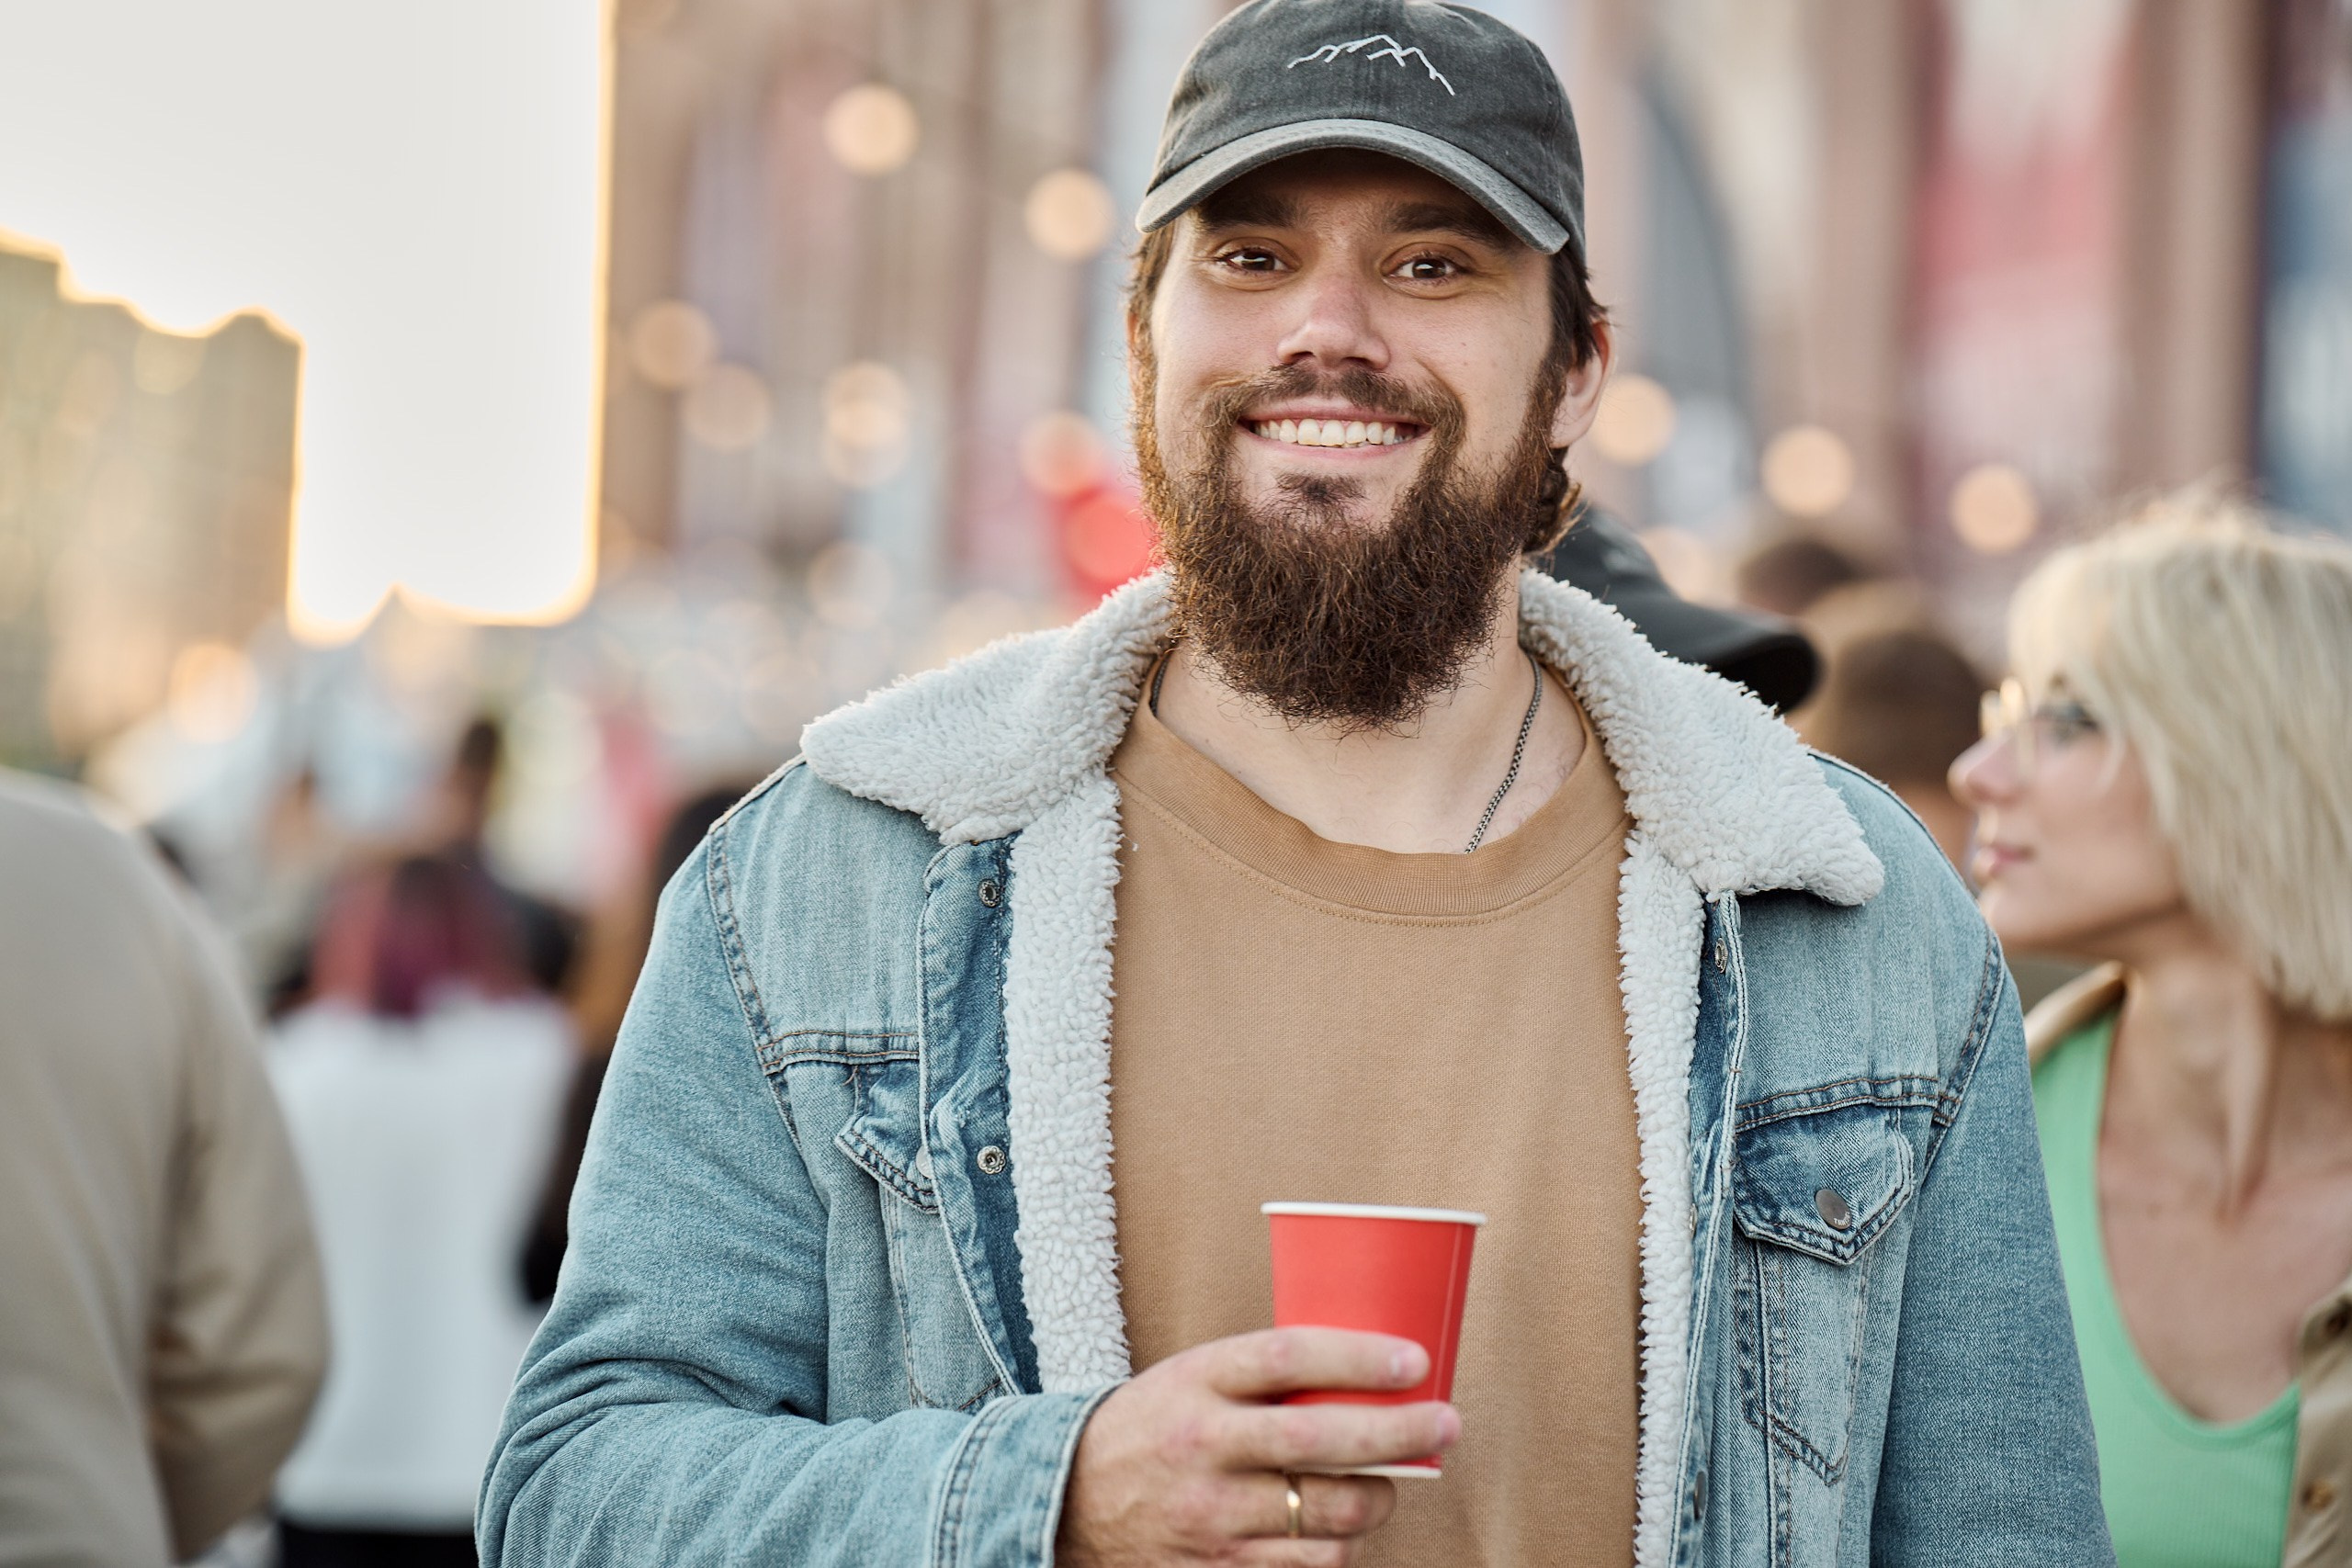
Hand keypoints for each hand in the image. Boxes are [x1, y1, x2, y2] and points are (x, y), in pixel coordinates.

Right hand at [1055, 1327, 1459, 1565]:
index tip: (1416, 1361)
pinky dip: (1339, 1546)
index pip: (1289, 1356)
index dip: (1360, 1357)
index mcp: (1198, 1380)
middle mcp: (1205, 1446)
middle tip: (1445, 1423)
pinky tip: (1343, 1526)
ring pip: (1330, 1514)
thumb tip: (1370, 1371)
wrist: (1070, 1499)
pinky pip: (1309, 1564)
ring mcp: (1212, 1516)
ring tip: (1388, 1482)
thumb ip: (1267, 1375)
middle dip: (1401, 1434)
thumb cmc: (1156, 1424)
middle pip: (1323, 1441)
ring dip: (1378, 1499)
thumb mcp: (1195, 1375)